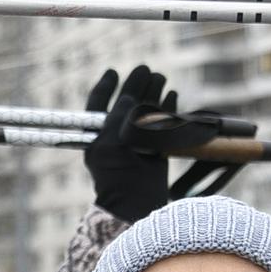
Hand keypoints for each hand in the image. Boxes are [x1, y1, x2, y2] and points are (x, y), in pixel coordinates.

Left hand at [83, 66, 179, 223]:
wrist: (135, 202)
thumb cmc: (116, 174)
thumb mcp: (109, 141)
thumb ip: (118, 116)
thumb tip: (128, 98)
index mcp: (97, 135)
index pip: (98, 105)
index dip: (105, 87)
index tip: (113, 72)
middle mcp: (116, 138)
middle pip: (126, 104)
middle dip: (135, 86)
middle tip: (145, 69)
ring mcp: (136, 144)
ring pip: (145, 112)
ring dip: (152, 93)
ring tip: (160, 78)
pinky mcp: (156, 151)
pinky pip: (162, 125)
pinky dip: (168, 110)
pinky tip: (172, 96)